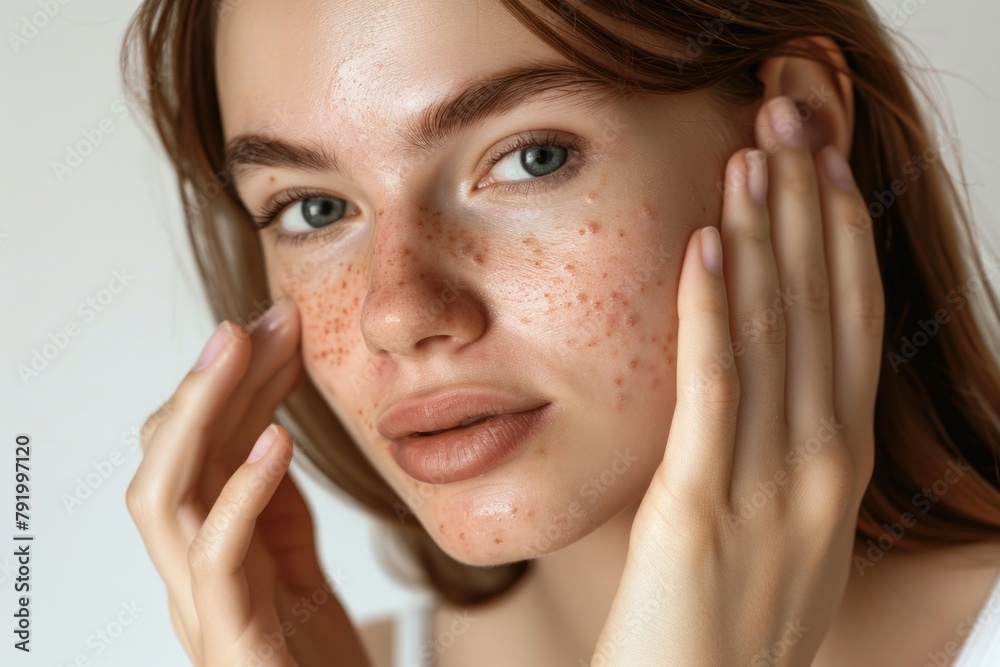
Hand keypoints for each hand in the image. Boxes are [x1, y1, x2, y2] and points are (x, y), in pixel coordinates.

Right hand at [126, 299, 370, 666]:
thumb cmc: (312, 653)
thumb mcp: (293, 558)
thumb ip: (269, 501)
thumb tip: (267, 426)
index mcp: (204, 543)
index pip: (198, 445)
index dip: (230, 381)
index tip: (277, 325)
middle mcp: (187, 570)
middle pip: (172, 456)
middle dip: (209, 379)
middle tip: (257, 318)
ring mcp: (200, 604)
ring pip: (165, 496)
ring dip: (200, 413)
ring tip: (240, 350)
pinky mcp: (228, 639)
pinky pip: (217, 557)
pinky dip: (241, 491)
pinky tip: (275, 441)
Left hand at [592, 96, 883, 665]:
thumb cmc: (730, 622)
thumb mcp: (779, 529)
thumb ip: (780, 452)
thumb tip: (763, 379)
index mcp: (836, 467)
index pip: (847, 328)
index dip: (838, 239)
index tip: (822, 165)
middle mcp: (819, 468)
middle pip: (821, 311)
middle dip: (806, 208)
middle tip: (790, 119)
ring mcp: (768, 490)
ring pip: (775, 336)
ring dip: (763, 237)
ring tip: (753, 155)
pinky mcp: (698, 511)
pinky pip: (714, 394)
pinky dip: (710, 315)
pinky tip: (703, 247)